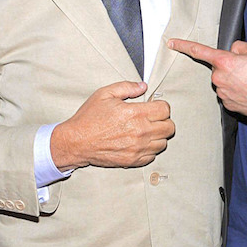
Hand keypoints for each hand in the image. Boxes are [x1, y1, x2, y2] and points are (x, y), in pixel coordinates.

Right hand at [50, 81, 174, 169]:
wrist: (76, 142)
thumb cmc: (88, 118)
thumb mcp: (104, 94)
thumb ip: (126, 87)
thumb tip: (143, 86)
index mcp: (135, 113)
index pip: (165, 110)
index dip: (161, 106)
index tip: (153, 107)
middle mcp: (140, 132)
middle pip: (169, 127)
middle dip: (163, 120)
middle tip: (152, 119)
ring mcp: (138, 148)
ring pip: (163, 143)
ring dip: (158, 136)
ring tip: (146, 131)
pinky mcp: (133, 160)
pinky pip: (153, 155)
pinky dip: (150, 149)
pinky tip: (139, 142)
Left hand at [168, 39, 246, 116]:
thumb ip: (239, 47)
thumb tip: (233, 51)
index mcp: (223, 61)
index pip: (198, 50)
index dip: (183, 45)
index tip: (172, 43)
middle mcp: (218, 77)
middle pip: (218, 68)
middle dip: (229, 66)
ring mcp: (221, 92)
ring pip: (223, 81)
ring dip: (233, 80)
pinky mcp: (227, 104)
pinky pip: (228, 93)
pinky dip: (236, 91)